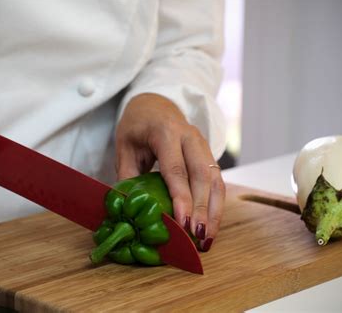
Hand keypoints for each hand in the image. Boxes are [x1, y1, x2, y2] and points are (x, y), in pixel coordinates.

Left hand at [115, 93, 224, 250]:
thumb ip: (128, 175)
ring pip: (216, 180)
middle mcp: (190, 137)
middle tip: (198, 237)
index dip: (181, 197)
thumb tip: (132, 209)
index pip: (176, 169)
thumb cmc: (137, 126)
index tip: (182, 222)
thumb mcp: (124, 146)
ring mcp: (203, 145)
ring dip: (214, 211)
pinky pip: (217, 181)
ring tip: (208, 239)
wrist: (156, 104)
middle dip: (202, 209)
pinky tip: (211, 225)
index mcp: (166, 132)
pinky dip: (216, 205)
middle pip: (202, 176)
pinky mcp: (208, 155)